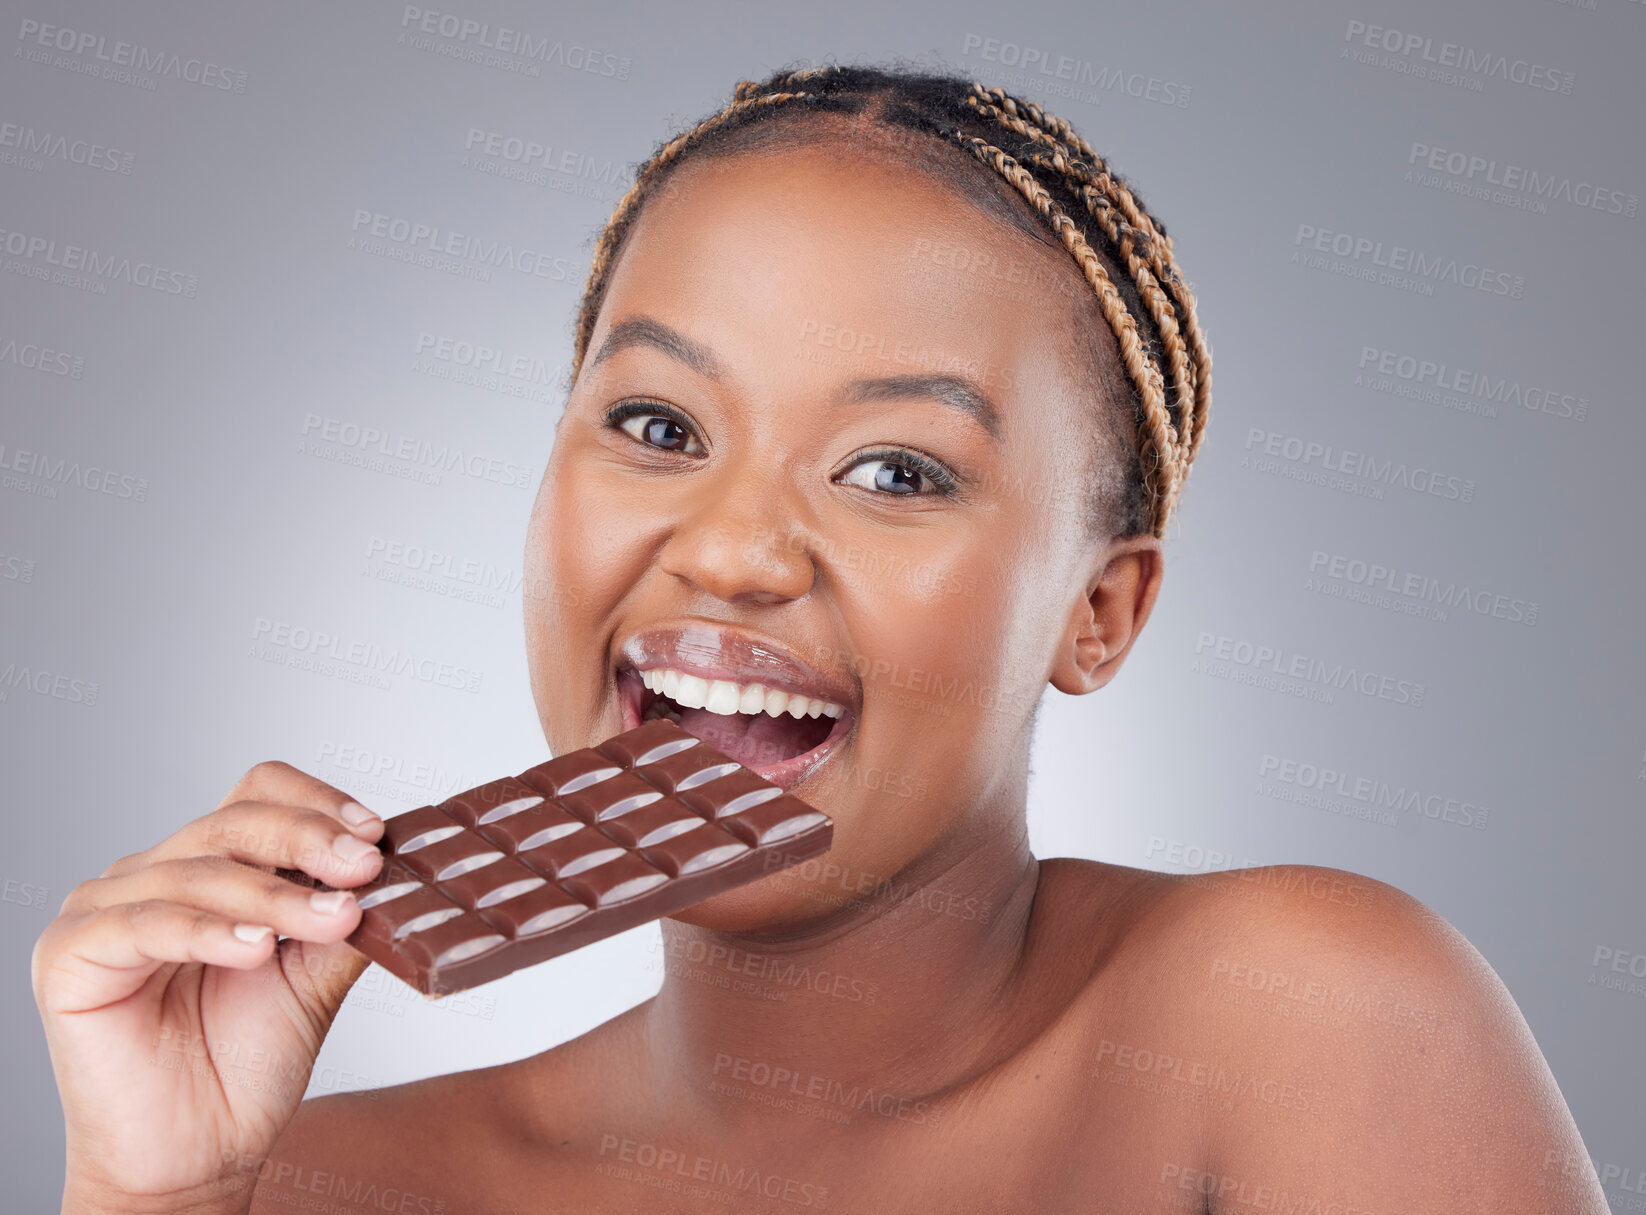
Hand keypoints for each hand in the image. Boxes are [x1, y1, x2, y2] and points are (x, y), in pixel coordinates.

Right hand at [32, 762, 386, 1212]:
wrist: (199, 1153)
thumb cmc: (245, 1064)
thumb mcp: (315, 975)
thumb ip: (346, 917)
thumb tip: (406, 872)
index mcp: (209, 864)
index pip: (258, 795)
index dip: (317, 803)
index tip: (375, 834)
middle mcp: (153, 872)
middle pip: (233, 823)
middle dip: (310, 843)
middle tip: (364, 869)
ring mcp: (105, 907)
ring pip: (199, 872)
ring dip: (277, 895)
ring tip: (334, 921)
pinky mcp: (71, 953)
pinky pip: (146, 923)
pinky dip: (210, 931)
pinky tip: (257, 949)